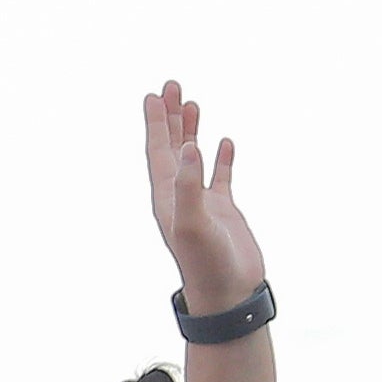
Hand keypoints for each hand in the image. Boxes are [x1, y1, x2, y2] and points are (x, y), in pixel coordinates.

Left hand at [145, 81, 265, 317]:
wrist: (228, 295)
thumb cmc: (206, 264)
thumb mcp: (193, 223)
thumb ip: (189, 185)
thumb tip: (188, 147)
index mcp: (167, 196)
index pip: (158, 151)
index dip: (156, 122)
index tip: (153, 94)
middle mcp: (180, 196)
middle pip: (171, 147)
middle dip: (171, 117)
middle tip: (171, 86)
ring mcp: (202, 202)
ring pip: (193, 158)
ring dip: (192, 131)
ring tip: (193, 103)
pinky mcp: (223, 211)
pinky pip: (220, 176)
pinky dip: (220, 158)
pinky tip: (223, 142)